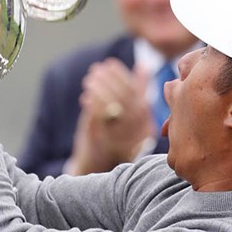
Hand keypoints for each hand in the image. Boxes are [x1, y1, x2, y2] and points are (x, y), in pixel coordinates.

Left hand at [68, 58, 154, 173]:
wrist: (100, 168)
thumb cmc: (116, 136)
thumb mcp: (130, 114)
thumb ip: (139, 89)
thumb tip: (144, 66)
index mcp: (147, 121)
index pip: (136, 92)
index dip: (121, 75)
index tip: (109, 63)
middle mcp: (139, 131)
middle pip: (124, 98)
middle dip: (108, 80)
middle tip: (95, 70)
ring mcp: (123, 139)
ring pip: (113, 108)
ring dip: (99, 90)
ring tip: (88, 81)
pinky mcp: (104, 146)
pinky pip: (99, 121)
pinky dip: (92, 107)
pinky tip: (85, 98)